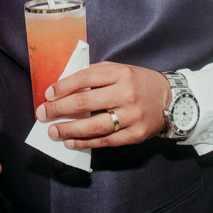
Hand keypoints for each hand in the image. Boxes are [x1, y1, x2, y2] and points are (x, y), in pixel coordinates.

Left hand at [36, 62, 170, 149]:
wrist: (170, 100)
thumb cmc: (138, 83)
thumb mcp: (120, 70)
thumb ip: (95, 75)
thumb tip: (64, 87)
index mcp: (121, 73)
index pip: (84, 79)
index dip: (63, 87)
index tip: (48, 95)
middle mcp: (126, 94)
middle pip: (85, 103)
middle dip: (58, 109)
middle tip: (42, 114)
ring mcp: (132, 116)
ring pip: (94, 126)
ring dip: (69, 129)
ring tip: (53, 131)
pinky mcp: (136, 134)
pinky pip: (106, 141)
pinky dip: (85, 143)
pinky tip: (71, 142)